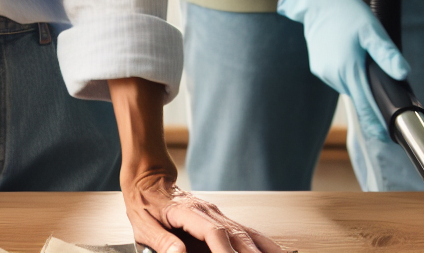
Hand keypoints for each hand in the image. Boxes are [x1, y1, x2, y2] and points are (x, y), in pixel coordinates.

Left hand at [122, 166, 289, 252]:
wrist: (149, 177)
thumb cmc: (144, 202)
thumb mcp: (142, 223)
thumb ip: (160, 241)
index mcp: (188, 212)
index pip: (213, 233)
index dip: (226, 252)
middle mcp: (209, 211)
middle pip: (237, 236)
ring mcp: (218, 214)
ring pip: (248, 234)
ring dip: (266, 251)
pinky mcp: (222, 220)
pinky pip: (248, 233)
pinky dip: (266, 244)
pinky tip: (281, 252)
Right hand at [277, 0, 407, 141]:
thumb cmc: (346, 12)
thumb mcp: (372, 30)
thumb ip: (387, 55)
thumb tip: (403, 74)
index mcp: (350, 70)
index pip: (367, 109)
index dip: (378, 125)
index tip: (389, 137)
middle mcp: (334, 76)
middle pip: (360, 98)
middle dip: (373, 96)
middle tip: (383, 81)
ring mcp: (324, 73)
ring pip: (349, 87)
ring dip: (359, 82)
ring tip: (364, 62)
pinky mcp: (318, 67)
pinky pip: (339, 78)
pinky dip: (347, 73)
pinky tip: (350, 56)